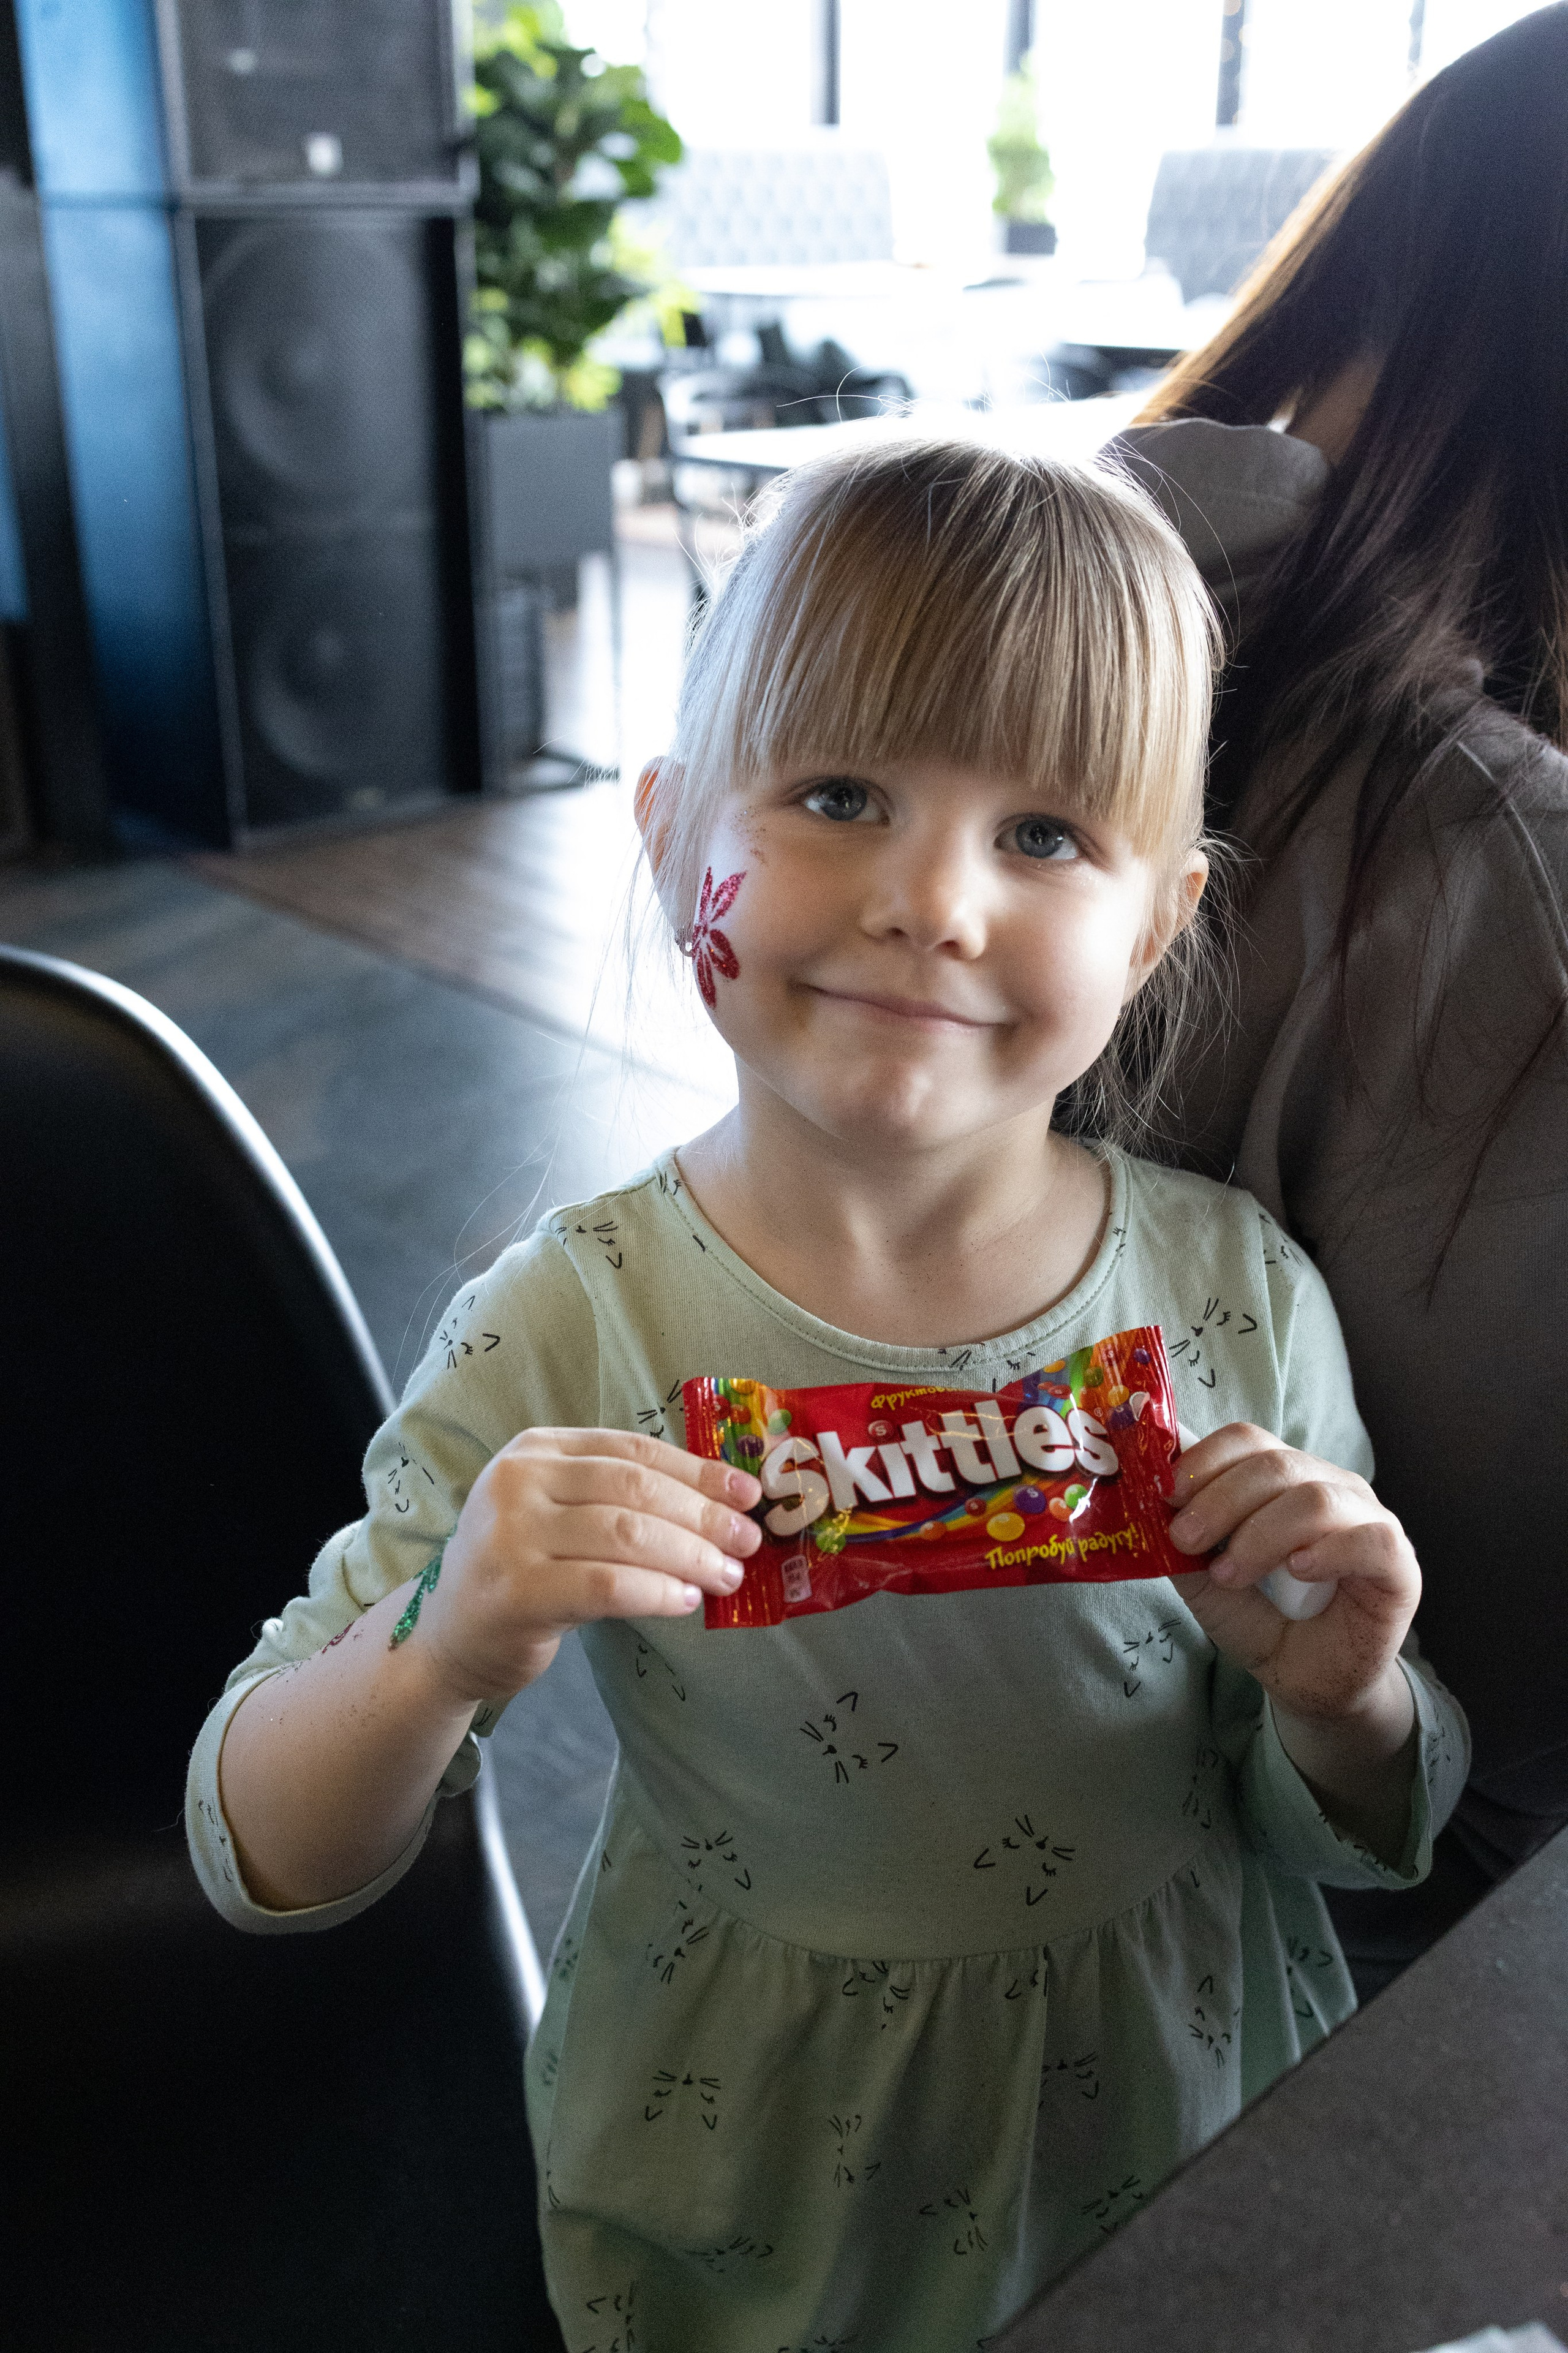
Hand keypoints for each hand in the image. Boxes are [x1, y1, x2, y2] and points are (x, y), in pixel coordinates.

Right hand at [420, 1428, 762, 1706]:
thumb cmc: (523, 1570)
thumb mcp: (560, 1515)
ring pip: (627, 1534)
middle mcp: (518, 1481)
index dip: (698, 1470)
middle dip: (703, 1515)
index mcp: (536, 1450)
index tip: (747, 1494)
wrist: (450, 1635)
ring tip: (726, 1576)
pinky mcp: (517, 1592)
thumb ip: (619, 1499)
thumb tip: (720, 1504)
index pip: (632, 1451)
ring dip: (691, 1556)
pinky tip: (685, 1600)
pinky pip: (606, 1585)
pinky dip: (656, 1591)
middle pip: (635, 1488)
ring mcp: (511, 1536)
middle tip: (746, 1542)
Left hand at [1166, 1423, 1417, 1724]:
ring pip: (1315, 1498)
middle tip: (1186, 1541)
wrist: (1307, 1681)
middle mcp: (1330, 1486)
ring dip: (1260, 1535)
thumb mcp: (1205, 1581)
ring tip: (1230, 1574)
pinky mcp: (1399, 1565)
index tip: (1166, 1498)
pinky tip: (1297, 1571)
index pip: (1248, 1440)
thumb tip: (1145, 1506)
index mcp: (1285, 1478)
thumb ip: (1181, 1544)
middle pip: (1275, 1465)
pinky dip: (1327, 1550)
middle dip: (1220, 1501)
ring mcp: (1369, 1520)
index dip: (1203, 1461)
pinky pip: (1371, 1539)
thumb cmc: (1262, 1619)